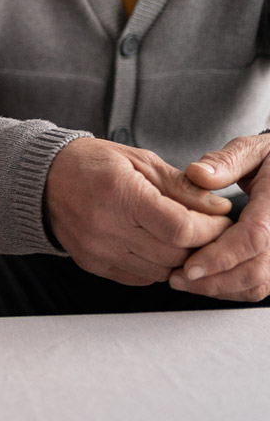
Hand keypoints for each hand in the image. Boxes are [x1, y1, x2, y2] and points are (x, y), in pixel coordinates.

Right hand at [45, 138, 232, 284]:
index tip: (219, 221)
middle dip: (200, 244)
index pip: (181, 229)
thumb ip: (182, 187)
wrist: (41, 179)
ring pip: (161, 272)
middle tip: (205, 229)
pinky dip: (155, 266)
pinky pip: (140, 278)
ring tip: (179, 237)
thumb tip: (218, 209)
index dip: (210, 229)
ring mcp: (98, 250)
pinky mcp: (93, 264)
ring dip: (179, 258)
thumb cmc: (91, 164)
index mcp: (120, 194)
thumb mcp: (139, 161)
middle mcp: (106, 227)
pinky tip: (153, 245)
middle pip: (175, 254)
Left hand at [171, 134, 269, 301]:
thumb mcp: (251, 150)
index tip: (188, 267)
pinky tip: (207, 280)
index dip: (220, 256)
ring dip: (222, 289)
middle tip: (177, 279)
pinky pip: (262, 285)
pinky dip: (234, 288)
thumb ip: (225, 161)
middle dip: (215, 281)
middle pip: (256, 270)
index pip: (253, 238)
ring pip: (260, 285)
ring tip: (186, 282)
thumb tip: (197, 174)